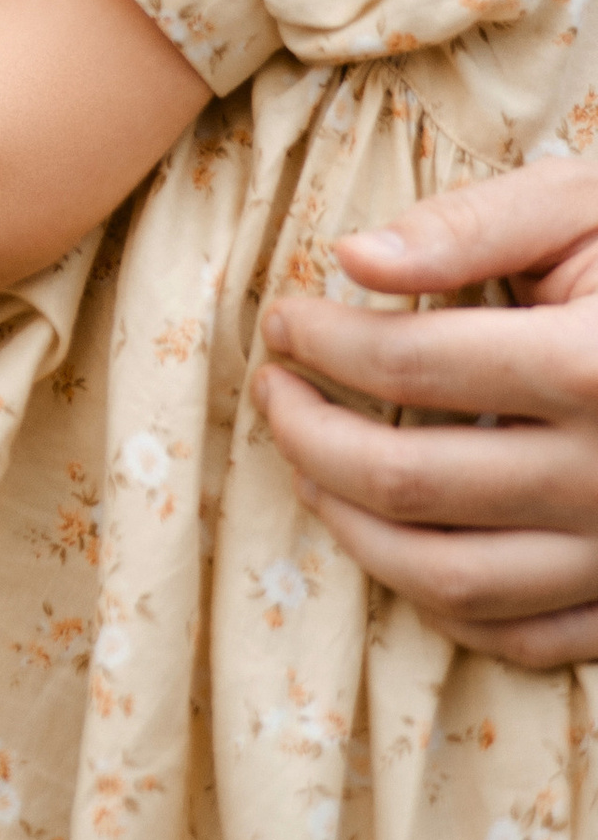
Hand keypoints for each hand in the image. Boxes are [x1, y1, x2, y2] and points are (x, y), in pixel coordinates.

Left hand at [258, 157, 597, 666]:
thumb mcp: (584, 203)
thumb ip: (472, 226)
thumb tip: (354, 257)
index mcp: (593, 366)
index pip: (410, 364)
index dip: (320, 341)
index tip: (281, 321)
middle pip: (409, 481)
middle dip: (309, 434)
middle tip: (274, 390)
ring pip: (450, 578)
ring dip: (351, 528)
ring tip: (310, 466)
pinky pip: (521, 636)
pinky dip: (441, 603)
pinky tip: (398, 541)